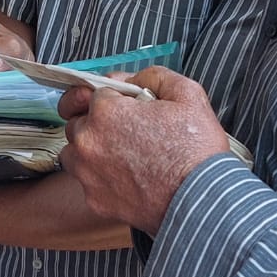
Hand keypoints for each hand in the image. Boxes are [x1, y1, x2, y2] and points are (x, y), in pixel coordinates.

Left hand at [59, 67, 229, 234]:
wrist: (203, 201)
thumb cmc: (196, 151)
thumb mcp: (187, 94)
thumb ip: (152, 76)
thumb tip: (131, 80)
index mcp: (106, 111)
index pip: (94, 92)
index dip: (114, 98)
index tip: (127, 106)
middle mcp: (87, 141)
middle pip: (77, 121)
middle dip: (96, 121)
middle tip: (123, 129)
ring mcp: (87, 173)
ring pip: (74, 152)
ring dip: (91, 149)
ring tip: (121, 154)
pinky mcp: (94, 200)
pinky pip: (87, 181)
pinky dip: (100, 178)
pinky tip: (126, 177)